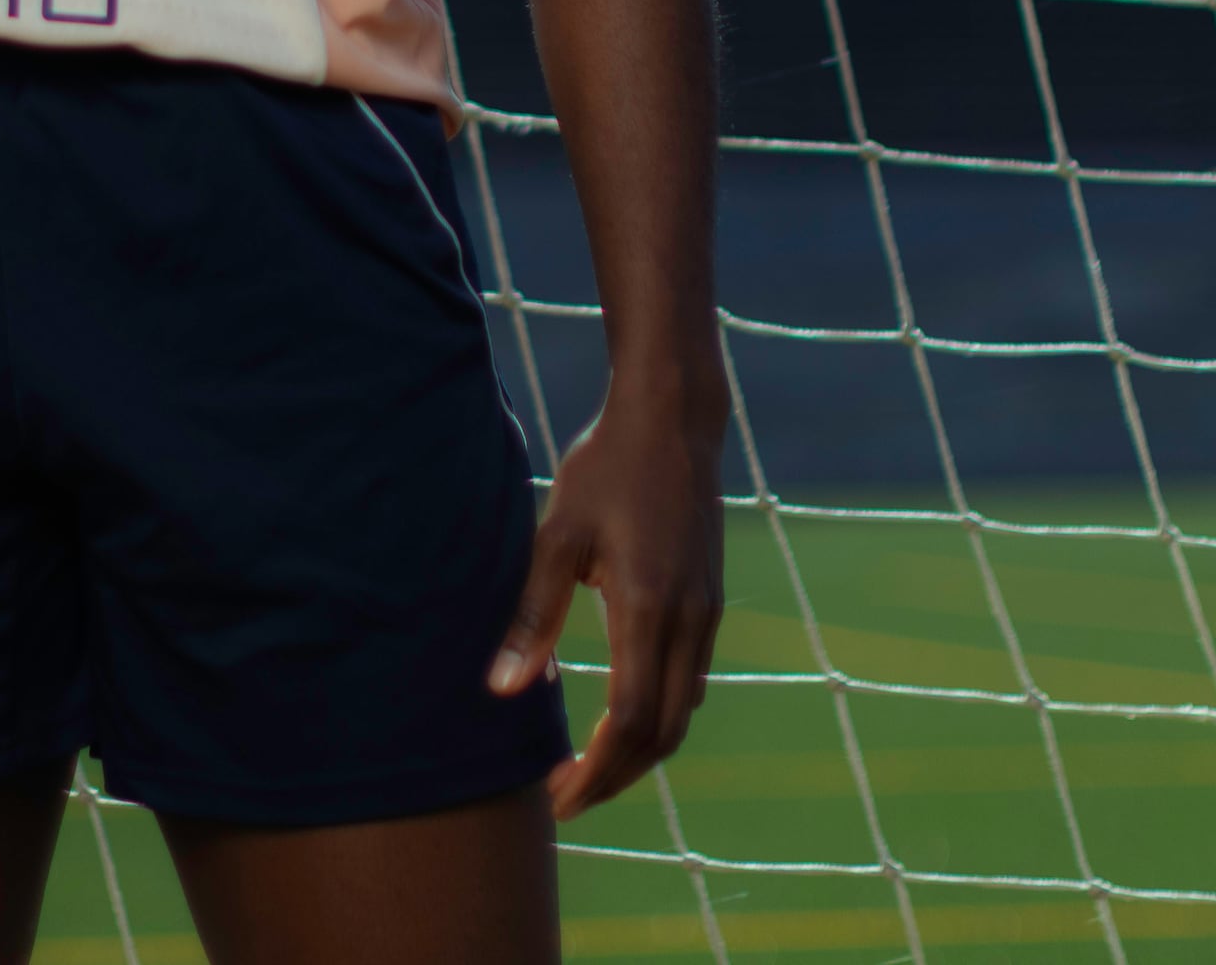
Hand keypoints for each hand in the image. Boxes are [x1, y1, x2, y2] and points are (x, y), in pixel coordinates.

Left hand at [489, 370, 725, 818]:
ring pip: (681, 713)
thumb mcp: (558, 534)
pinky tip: (620, 717)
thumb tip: (506, 691)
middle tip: (564, 797)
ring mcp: (707, 613)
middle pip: (661, 734)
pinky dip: (658, 716)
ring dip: (637, 752)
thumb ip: (533, 614)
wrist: (674, 419)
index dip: (593, 771)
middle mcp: (689, 620)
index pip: (628, 720)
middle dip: (614, 777)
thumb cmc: (607, 468)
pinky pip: (690, 682)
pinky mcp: (710, 602)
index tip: (555, 796)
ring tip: (586, 769)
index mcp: (649, 608)